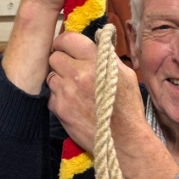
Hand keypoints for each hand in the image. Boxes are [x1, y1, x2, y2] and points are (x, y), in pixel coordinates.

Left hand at [47, 32, 143, 153]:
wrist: (124, 140)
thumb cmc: (127, 107)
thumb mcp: (125, 74)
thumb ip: (106, 55)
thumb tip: (96, 41)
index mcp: (95, 60)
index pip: (67, 39)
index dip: (64, 42)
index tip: (65, 47)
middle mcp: (78, 73)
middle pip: (54, 56)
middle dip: (61, 61)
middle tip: (70, 69)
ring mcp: (67, 91)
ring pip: (50, 75)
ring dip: (59, 79)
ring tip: (73, 88)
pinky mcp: (60, 109)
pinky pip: (51, 95)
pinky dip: (59, 97)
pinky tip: (72, 103)